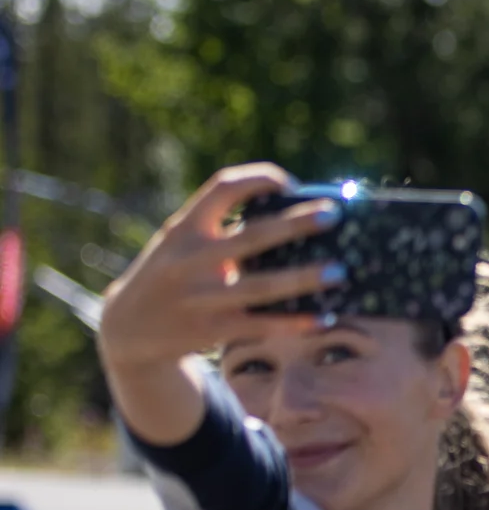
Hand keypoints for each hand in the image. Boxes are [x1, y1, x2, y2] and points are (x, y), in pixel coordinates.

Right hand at [99, 166, 337, 377]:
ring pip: (260, 287)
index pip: (221, 189)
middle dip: (295, 225)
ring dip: (303, 278)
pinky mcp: (210, 330)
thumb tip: (296, 219)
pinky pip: (261, 325)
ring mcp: (199, 297)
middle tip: (334, 214)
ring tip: (340, 271)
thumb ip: (222, 230)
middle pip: (250, 238)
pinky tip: (323, 317)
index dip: (258, 179)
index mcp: (184, 228)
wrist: (127, 328)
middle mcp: (189, 260)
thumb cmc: (173, 274)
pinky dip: (294, 322)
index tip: (290, 183)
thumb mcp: (182, 244)